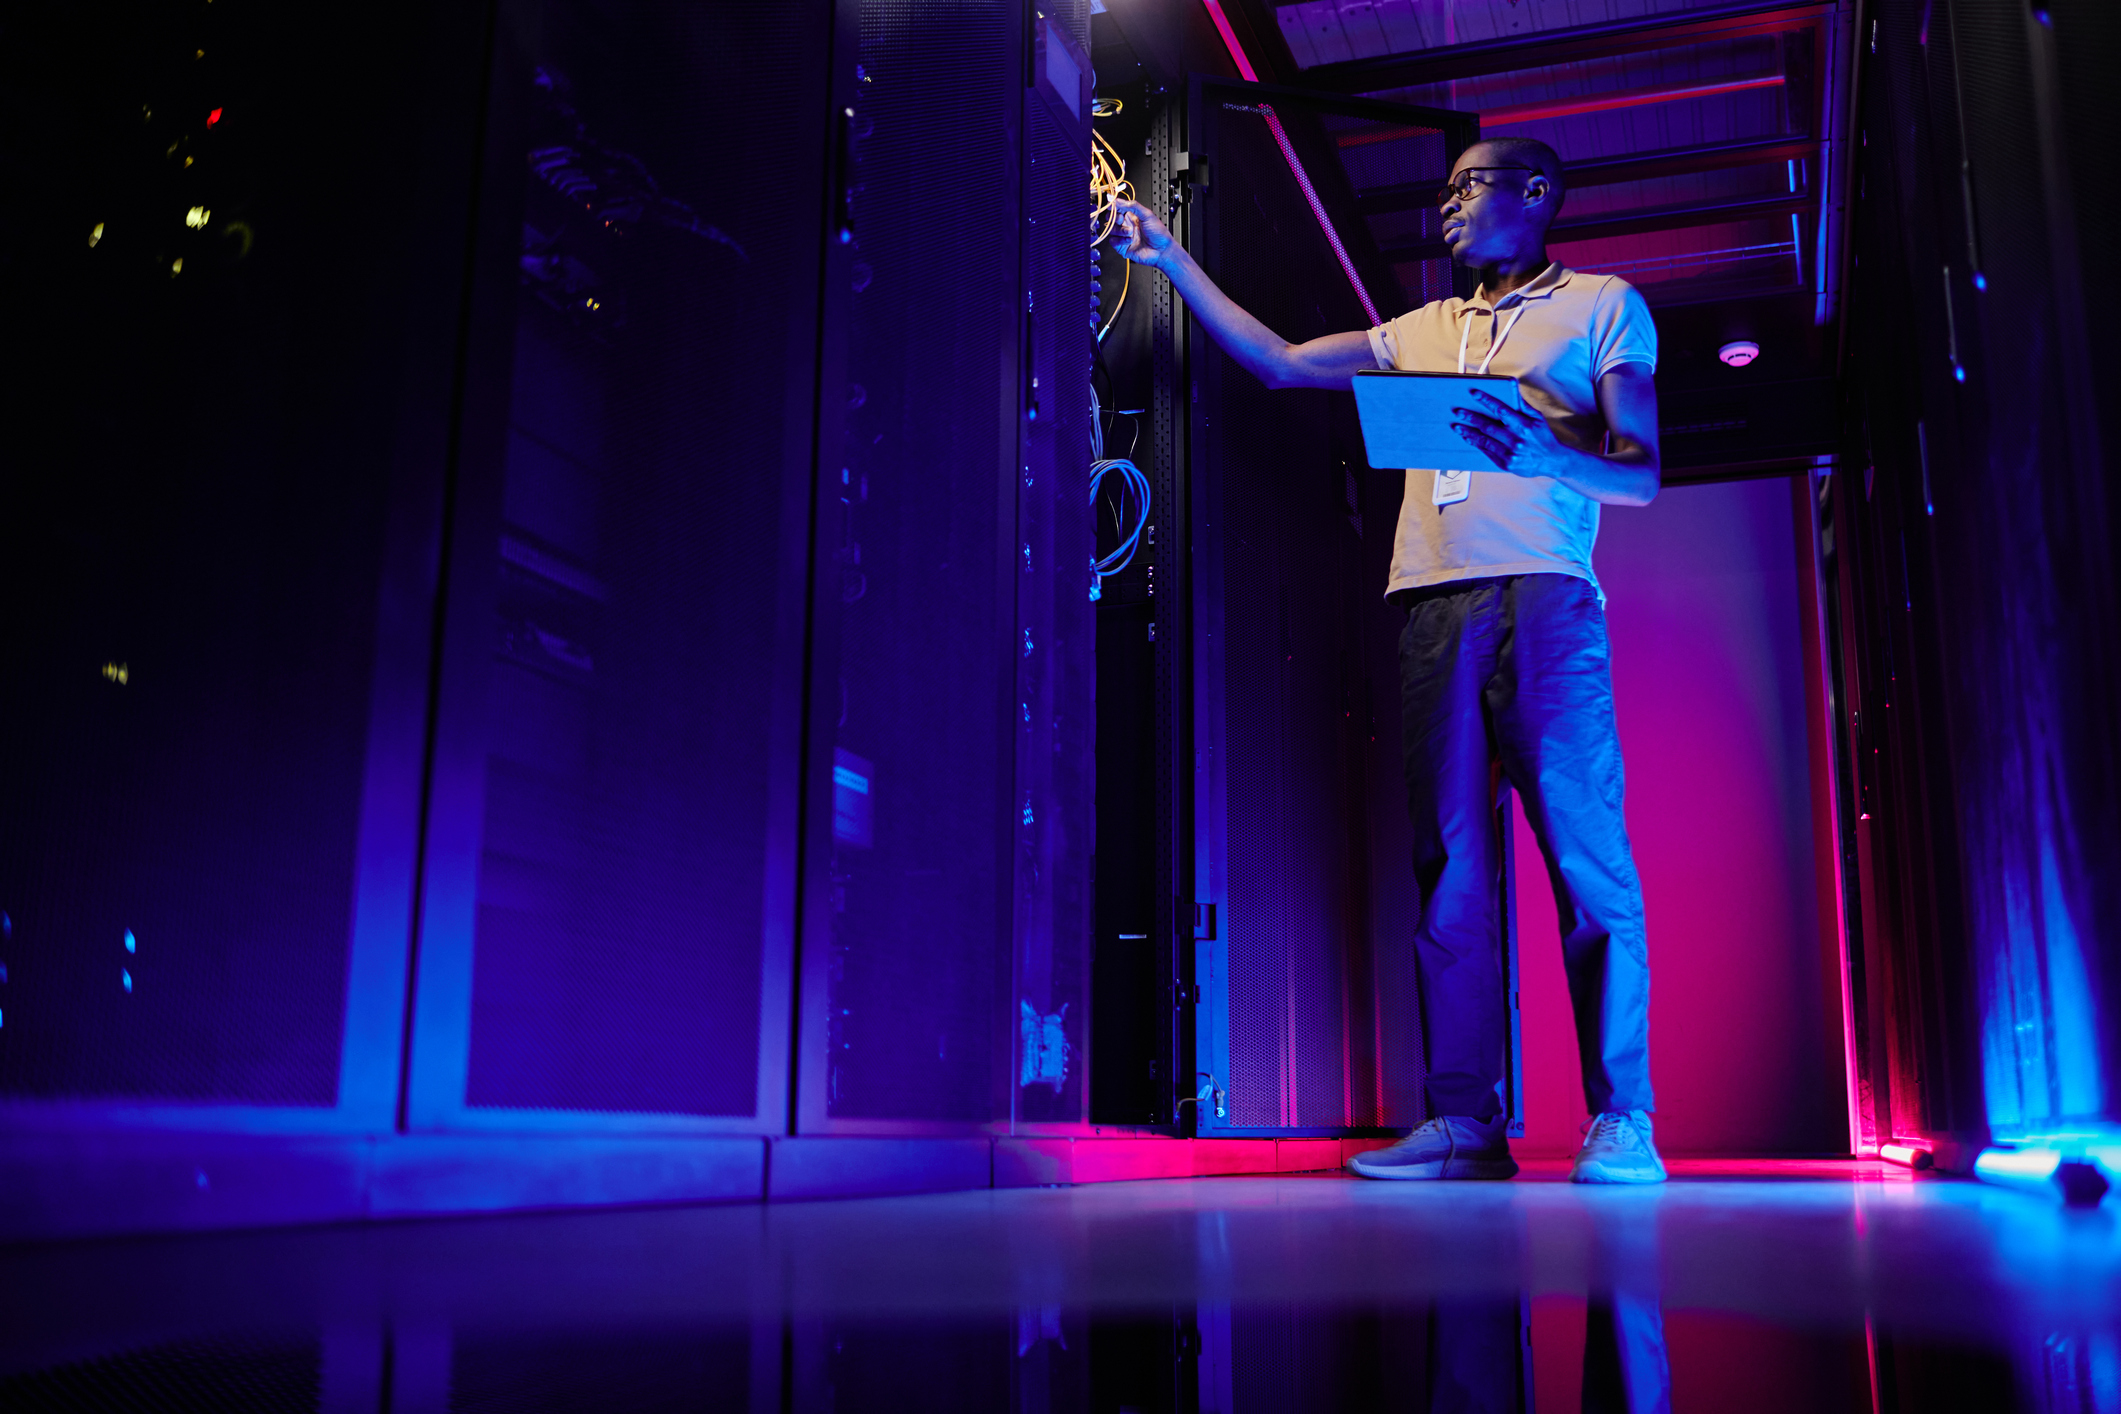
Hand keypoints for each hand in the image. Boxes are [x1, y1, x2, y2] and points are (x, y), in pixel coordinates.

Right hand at [1112, 198, 1176, 272]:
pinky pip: (1113, 241)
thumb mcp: (1147, 214)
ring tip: (1130, 232)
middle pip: (1111, 219)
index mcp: (1132, 216)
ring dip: (1120, 230)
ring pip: (1111, 230)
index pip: (1118, 208)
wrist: (1162, 250)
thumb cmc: (1158, 233)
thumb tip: (1118, 200)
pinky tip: (1130, 240)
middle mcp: (1127, 225)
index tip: (1111, 205)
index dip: (1113, 206)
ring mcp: (1124, 236)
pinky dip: (1120, 240)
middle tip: (1121, 219)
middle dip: (1114, 218)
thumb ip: (1132, 205)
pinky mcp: (1122, 246)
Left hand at [1451, 387, 1571, 478]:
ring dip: (1469, 433)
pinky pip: (1487, 452)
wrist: (1551, 461)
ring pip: (1484, 441)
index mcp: (1524, 426)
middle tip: (1459, 412)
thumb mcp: (1538, 418)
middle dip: (1471, 418)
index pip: (1501, 410)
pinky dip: (1476, 444)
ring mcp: (1510, 453)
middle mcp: (1516, 440)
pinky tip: (1468, 438)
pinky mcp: (1505, 464)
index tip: (1475, 394)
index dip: (1486, 400)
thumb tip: (1512, 391)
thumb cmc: (1543, 438)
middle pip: (1488, 426)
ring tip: (1458, 426)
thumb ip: (1523, 405)